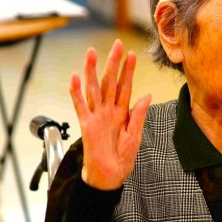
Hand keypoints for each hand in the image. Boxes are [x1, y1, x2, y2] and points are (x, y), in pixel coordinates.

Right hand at [69, 39, 150, 189]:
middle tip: (116, 44)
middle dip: (113, 63)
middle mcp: (108, 110)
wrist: (110, 176)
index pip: (125, 86)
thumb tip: (147, 95)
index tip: (132, 55)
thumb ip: (139, 114)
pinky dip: (76, 92)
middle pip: (110, 81)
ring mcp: (96, 116)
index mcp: (122, 112)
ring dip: (92, 71)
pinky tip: (74, 78)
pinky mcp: (86, 125)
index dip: (128, 71)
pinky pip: (80, 106)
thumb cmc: (122, 157)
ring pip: (94, 89)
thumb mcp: (136, 135)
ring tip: (91, 53)